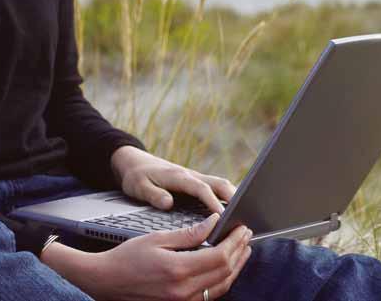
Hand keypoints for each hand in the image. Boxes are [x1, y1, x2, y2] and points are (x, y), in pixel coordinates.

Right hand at [85, 213, 251, 299]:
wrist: (106, 282)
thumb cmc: (128, 257)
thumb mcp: (157, 238)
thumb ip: (189, 234)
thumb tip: (213, 223)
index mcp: (178, 270)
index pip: (219, 256)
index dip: (234, 241)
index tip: (242, 227)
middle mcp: (183, 291)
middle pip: (224, 272)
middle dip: (239, 251)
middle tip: (247, 234)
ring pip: (220, 286)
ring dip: (235, 267)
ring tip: (243, 249)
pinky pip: (209, 295)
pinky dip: (222, 279)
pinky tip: (226, 267)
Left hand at [110, 146, 236, 213]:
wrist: (134, 161)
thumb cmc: (136, 175)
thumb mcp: (138, 186)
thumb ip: (153, 194)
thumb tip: (169, 203)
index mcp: (179, 177)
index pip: (201, 189)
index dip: (214, 203)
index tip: (225, 217)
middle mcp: (190, 175)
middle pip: (219, 184)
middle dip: (234, 198)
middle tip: (246, 216)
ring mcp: (195, 178)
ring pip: (221, 185)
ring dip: (234, 197)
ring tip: (246, 215)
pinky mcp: (195, 182)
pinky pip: (216, 188)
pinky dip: (227, 198)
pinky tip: (234, 212)